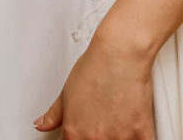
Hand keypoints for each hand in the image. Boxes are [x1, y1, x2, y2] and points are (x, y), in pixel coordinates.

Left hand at [33, 37, 154, 137]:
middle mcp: (95, 138)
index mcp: (74, 132)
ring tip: (118, 122)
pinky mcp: (140, 130)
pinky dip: (140, 138)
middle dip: (99, 137)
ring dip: (119, 137)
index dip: (79, 139)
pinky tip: (136, 133)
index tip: (85, 134)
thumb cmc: (96, 66)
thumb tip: (42, 124)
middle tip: (103, 124)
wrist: (120, 52)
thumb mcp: (66, 91)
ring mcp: (118, 136)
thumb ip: (53, 114)